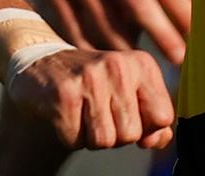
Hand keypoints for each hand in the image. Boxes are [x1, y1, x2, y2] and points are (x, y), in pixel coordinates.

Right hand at [8, 48, 174, 150]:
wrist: (41, 63)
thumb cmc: (92, 84)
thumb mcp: (129, 92)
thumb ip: (151, 117)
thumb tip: (159, 140)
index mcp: (142, 65)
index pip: (163, 116)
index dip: (146, 130)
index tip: (129, 120)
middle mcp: (119, 66)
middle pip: (131, 133)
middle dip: (114, 135)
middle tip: (98, 114)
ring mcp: (91, 78)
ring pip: (104, 140)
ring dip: (90, 137)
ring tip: (82, 114)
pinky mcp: (64, 94)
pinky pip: (75, 141)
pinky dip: (69, 137)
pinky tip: (65, 114)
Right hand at [12, 0, 190, 61]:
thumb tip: (165, 11)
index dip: (184, 12)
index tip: (198, 34)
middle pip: (139, 7)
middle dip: (162, 36)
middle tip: (179, 58)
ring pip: (104, 26)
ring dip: (125, 50)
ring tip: (140, 67)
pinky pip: (72, 29)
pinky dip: (88, 48)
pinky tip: (101, 61)